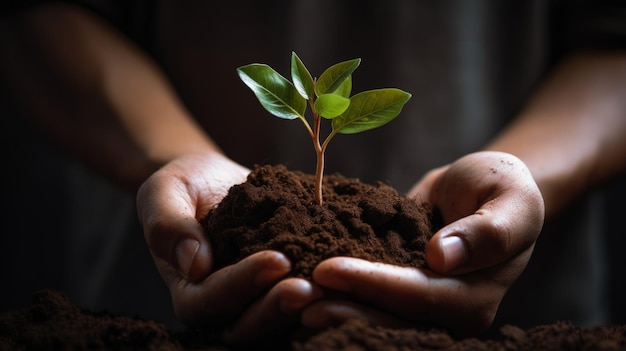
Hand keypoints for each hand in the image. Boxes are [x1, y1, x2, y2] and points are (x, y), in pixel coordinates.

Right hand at [136, 153, 320, 345]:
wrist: (218, 181)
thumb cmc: (187, 185)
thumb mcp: (165, 191)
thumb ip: (167, 224)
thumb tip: (192, 263)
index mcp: (189, 290)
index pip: (210, 301)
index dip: (242, 284)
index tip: (276, 259)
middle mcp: (224, 307)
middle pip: (248, 326)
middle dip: (279, 308)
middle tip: (310, 287)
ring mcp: (257, 303)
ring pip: (281, 325)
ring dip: (307, 311)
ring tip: (333, 287)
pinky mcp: (284, 291)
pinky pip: (305, 306)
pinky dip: (328, 298)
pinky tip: (349, 278)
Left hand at [304, 151, 544, 335]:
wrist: (482, 191)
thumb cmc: (502, 189)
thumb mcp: (511, 199)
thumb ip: (488, 231)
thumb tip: (441, 258)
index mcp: (476, 297)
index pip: (419, 298)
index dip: (373, 286)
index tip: (328, 269)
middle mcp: (447, 314)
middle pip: (390, 320)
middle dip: (342, 308)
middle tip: (295, 296)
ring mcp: (421, 310)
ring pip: (373, 318)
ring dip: (332, 309)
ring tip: (289, 297)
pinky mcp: (399, 296)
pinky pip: (366, 301)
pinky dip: (336, 296)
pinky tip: (301, 286)